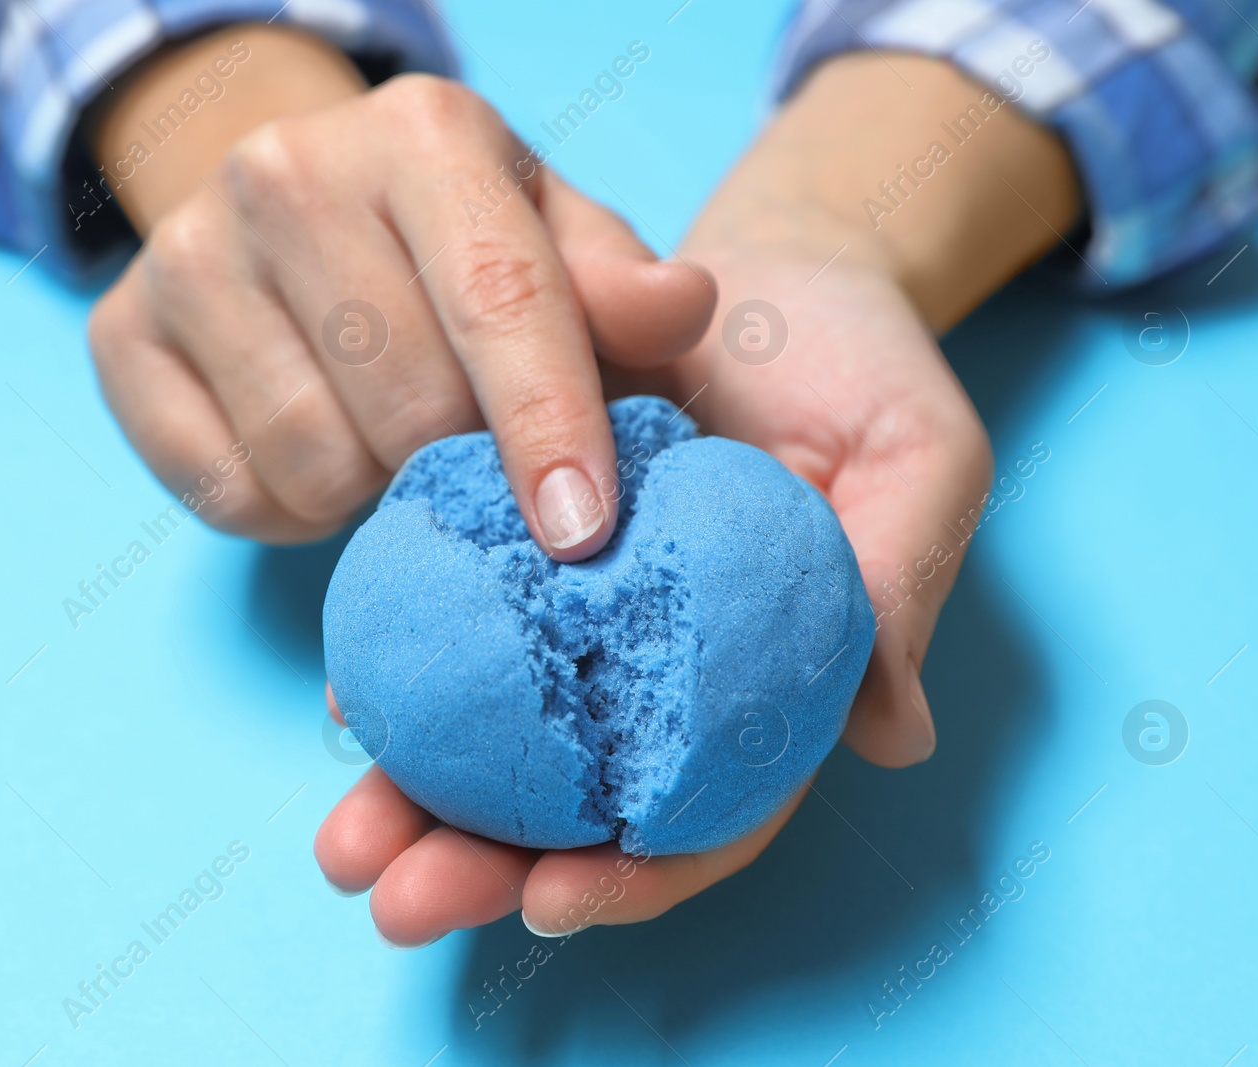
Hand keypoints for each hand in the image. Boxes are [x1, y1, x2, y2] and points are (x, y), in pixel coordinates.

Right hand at [86, 26, 713, 557]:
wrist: (300, 217)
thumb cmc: (461, 248)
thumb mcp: (557, 247)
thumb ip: (624, 291)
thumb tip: (680, 306)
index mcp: (424, 134)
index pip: (500, 300)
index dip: (548, 428)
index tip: (583, 535)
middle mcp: (289, 170)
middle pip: (408, 402)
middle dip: (463, 471)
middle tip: (472, 461)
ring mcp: (189, 250)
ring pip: (312, 459)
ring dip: (374, 495)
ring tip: (390, 447)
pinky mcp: (121, 335)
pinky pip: (226, 492)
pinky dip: (290, 512)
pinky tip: (318, 454)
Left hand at [315, 53, 1079, 942]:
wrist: (772, 271)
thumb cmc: (861, 365)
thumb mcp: (916, 462)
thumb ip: (898, 588)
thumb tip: (897, 737)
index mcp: (767, 684)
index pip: (711, 812)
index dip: (641, 873)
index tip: (552, 901)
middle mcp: (667, 675)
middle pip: (580, 806)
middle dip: (487, 868)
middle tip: (394, 902)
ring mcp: (590, 621)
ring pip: (504, 742)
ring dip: (418, 804)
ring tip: (341, 848)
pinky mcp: (527, 551)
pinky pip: (464, 629)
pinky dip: (409, 676)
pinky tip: (349, 703)